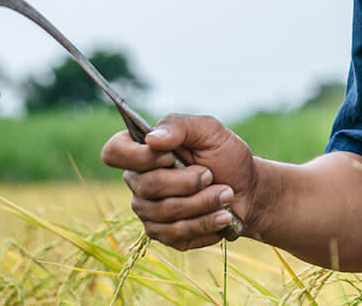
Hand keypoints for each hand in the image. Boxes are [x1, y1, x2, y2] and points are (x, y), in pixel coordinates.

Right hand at [101, 113, 258, 249]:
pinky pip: (177, 234)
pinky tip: (223, 215)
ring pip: (165, 212)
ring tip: (226, 194)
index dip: (138, 157)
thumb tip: (152, 139)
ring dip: (204, 202)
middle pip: (147, 186)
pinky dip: (206, 223)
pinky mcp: (163, 234)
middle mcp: (139, 182)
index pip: (114, 152)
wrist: (247, 189)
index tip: (169, 157)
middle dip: (189, 181)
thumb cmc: (225, 156)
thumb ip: (181, 126)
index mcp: (144, 151)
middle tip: (212, 175)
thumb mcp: (210, 131)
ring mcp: (148, 211)